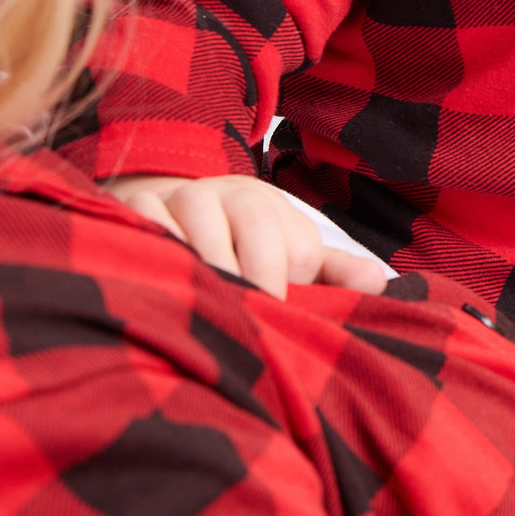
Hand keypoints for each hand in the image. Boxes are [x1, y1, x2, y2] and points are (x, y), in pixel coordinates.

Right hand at [103, 174, 390, 297]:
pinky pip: (144, 222)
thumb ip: (331, 274)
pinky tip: (164, 291)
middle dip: (251, 270)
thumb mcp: (288, 259)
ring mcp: (179, 200)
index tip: (280, 316)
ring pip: (195, 215)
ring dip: (204, 262)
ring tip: (210, 310)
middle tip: (251, 318)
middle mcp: (227, 196)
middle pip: (248, 217)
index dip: (286, 278)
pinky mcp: (136, 208)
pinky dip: (154, 251)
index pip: (289, 239)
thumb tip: (379, 283)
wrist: (169, 209)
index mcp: (269, 210)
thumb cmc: (240, 249)